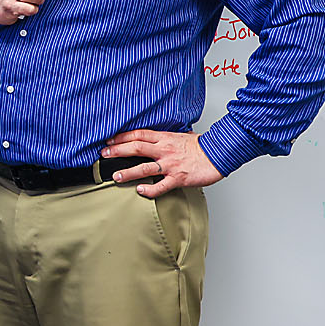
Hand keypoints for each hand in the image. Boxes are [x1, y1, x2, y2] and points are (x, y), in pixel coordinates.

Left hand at [103, 129, 223, 197]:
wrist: (220, 153)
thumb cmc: (201, 146)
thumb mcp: (180, 136)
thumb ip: (164, 138)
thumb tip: (153, 138)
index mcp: (164, 138)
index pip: (138, 134)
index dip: (121, 137)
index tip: (108, 141)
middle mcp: (165, 150)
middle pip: (136, 148)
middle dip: (117, 151)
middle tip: (104, 155)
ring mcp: (171, 164)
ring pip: (144, 167)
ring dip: (128, 172)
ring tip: (115, 176)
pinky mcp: (179, 178)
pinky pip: (161, 185)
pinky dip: (150, 189)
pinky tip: (140, 191)